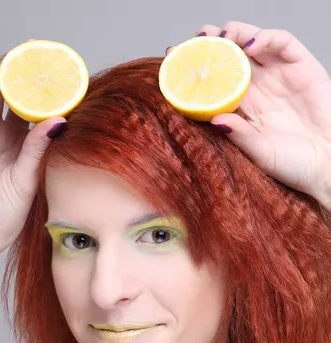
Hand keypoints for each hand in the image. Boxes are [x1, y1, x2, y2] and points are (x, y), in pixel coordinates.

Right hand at [0, 50, 65, 254]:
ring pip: (7, 99)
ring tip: (31, 55)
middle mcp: (14, 143)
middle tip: (54, 64)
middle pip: (28, 106)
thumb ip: (39, 149)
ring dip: (18, 78)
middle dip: (40, 86)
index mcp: (33, 156)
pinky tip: (6, 66)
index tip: (75, 87)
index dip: (59, 104)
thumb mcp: (30, 179)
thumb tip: (59, 121)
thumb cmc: (5, 216)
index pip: (48, 122)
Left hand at [184, 22, 330, 212]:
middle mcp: (257, 85)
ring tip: (220, 38)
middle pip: (228, 53)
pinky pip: (282, 41)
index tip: (171, 59)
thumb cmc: (293, 164)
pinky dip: (266, 37)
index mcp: (241, 104)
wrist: (327, 166)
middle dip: (209, 42)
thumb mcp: (259, 152)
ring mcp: (279, 73)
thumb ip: (239, 135)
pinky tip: (250, 46)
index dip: (193, 65)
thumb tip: (214, 120)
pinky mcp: (302, 65)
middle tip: (193, 42)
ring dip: (234, 33)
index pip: (212, 77)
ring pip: (251, 40)